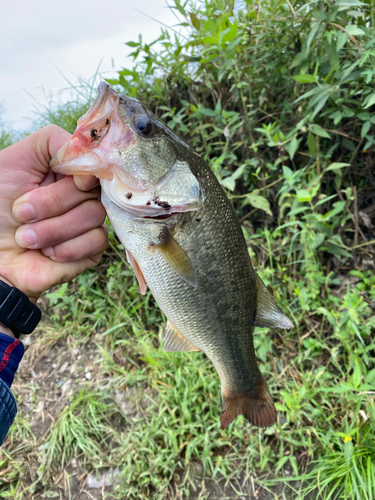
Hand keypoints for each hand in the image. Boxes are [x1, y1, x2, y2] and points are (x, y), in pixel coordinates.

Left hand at [0, 125, 107, 309]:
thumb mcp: (14, 161)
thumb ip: (54, 142)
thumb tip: (93, 153)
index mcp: (66, 170)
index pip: (95, 161)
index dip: (86, 171)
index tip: (72, 180)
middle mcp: (81, 194)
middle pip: (93, 190)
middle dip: (52, 204)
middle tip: (21, 213)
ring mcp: (89, 221)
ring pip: (95, 215)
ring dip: (53, 229)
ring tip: (27, 237)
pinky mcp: (92, 249)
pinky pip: (97, 241)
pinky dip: (67, 248)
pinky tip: (47, 252)